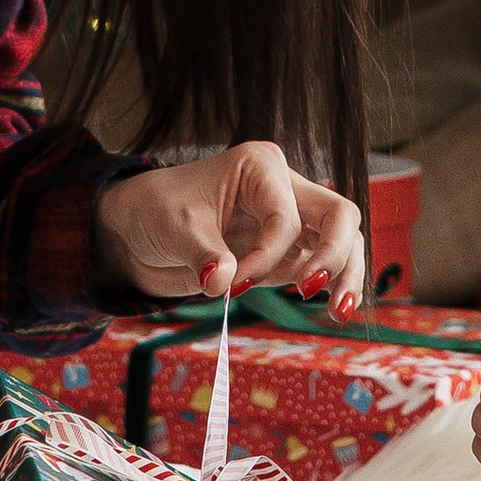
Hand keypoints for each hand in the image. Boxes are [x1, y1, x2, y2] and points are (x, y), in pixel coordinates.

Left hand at [95, 143, 365, 311]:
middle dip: (336, 254)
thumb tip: (222, 282)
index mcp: (260, 167)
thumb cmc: (154, 210)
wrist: (134, 232)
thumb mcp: (175, 228)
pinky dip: (333, 287)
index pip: (287, 217)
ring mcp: (287, 224)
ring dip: (346, 275)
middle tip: (310, 291)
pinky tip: (333, 311)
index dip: (267, 255)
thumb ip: (204, 254)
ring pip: (341, 242)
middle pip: (339, 215)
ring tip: (338, 313)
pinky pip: (321, 268)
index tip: (233, 284)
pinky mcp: (281, 256)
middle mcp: (283, 190)